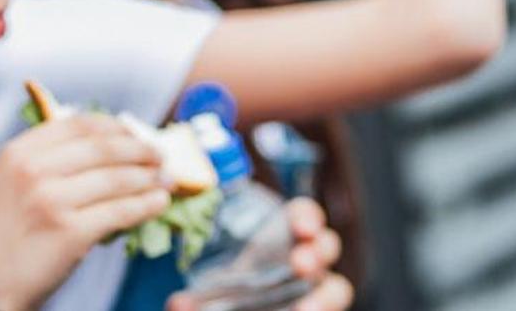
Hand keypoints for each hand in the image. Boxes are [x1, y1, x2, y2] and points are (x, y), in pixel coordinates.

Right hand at [0, 115, 168, 310]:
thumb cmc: (1, 237)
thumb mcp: (12, 185)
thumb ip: (49, 162)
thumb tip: (112, 149)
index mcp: (19, 152)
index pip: (79, 124)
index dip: (116, 127)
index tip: (134, 134)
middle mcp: (32, 170)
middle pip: (104, 147)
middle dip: (140, 150)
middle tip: (159, 156)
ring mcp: (51, 201)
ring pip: (118, 179)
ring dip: (149, 178)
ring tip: (165, 180)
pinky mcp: (69, 233)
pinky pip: (121, 212)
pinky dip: (147, 205)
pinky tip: (158, 203)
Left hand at [165, 199, 350, 310]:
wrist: (247, 307)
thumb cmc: (235, 288)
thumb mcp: (215, 286)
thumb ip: (199, 294)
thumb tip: (178, 305)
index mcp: (285, 235)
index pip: (305, 215)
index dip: (307, 217)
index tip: (300, 228)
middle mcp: (308, 258)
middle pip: (327, 246)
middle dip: (317, 252)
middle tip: (300, 263)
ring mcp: (317, 287)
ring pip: (337, 285)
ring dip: (325, 294)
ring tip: (306, 308)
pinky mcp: (319, 306)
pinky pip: (329, 309)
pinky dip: (320, 310)